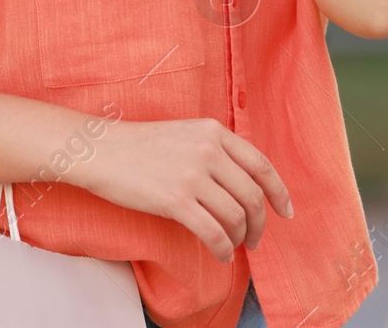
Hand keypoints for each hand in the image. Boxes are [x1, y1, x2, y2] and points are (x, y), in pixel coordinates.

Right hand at [73, 117, 293, 261]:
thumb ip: (215, 151)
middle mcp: (208, 150)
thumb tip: (244, 186)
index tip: (286, 212)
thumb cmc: (140, 146)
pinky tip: (220, 255)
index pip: (261, 165)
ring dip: (240, 239)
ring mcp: (192, 174)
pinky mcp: (175, 199)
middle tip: (255, 239)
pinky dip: (223, 249)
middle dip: (260, 224)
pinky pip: (213, 232)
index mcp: (214, 131)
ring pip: (236, 217)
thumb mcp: (185, 134)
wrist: (101, 150)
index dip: (279, 193)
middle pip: (253, 195)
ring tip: (233, 246)